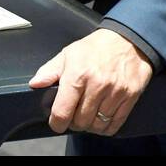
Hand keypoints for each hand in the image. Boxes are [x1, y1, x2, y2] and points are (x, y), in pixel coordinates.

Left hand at [30, 28, 152, 135]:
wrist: (128, 39)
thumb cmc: (97, 47)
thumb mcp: (68, 54)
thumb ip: (49, 71)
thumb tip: (35, 84)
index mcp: (78, 74)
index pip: (62, 112)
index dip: (56, 122)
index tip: (57, 122)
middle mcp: (97, 85)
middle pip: (80, 122)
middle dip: (74, 121)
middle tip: (75, 113)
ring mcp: (115, 92)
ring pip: (97, 125)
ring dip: (90, 124)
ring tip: (89, 114)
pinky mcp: (130, 97)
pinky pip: (114, 124)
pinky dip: (106, 126)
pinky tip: (102, 117)